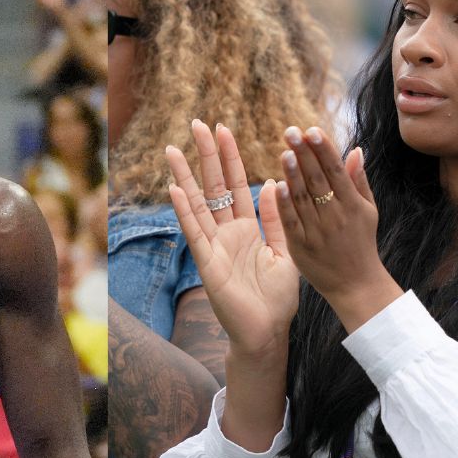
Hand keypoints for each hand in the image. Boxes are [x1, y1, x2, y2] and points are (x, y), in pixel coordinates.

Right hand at [166, 120, 298, 362]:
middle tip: (197, 124)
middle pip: (214, 186)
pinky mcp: (208, 264)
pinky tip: (175, 190)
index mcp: (248, 228)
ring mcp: (214, 247)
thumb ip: (277, 220)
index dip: (231, 157)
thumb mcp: (285, 252)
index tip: (224, 128)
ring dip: (184, 177)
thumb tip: (272, 183)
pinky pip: (195, 233)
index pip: (237, 184)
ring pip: (197, 205)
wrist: (268, 332)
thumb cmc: (277, 299)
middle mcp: (227, 233)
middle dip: (206, 156)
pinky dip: (185, 212)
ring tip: (172, 150)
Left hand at [275, 126, 402, 330]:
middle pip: (318, 180)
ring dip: (293, 174)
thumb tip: (355, 149)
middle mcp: (336, 216)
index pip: (336, 171)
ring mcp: (318, 232)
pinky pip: (291, 222)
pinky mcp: (302, 247)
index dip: (324, 149)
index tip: (312, 129)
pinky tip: (277, 185)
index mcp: (352, 205)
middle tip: (291, 130)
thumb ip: (359, 180)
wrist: (356, 285)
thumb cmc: (361, 243)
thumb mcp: (368, 211)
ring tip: (285, 151)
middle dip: (305, 154)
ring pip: (304, 198)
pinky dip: (285, 204)